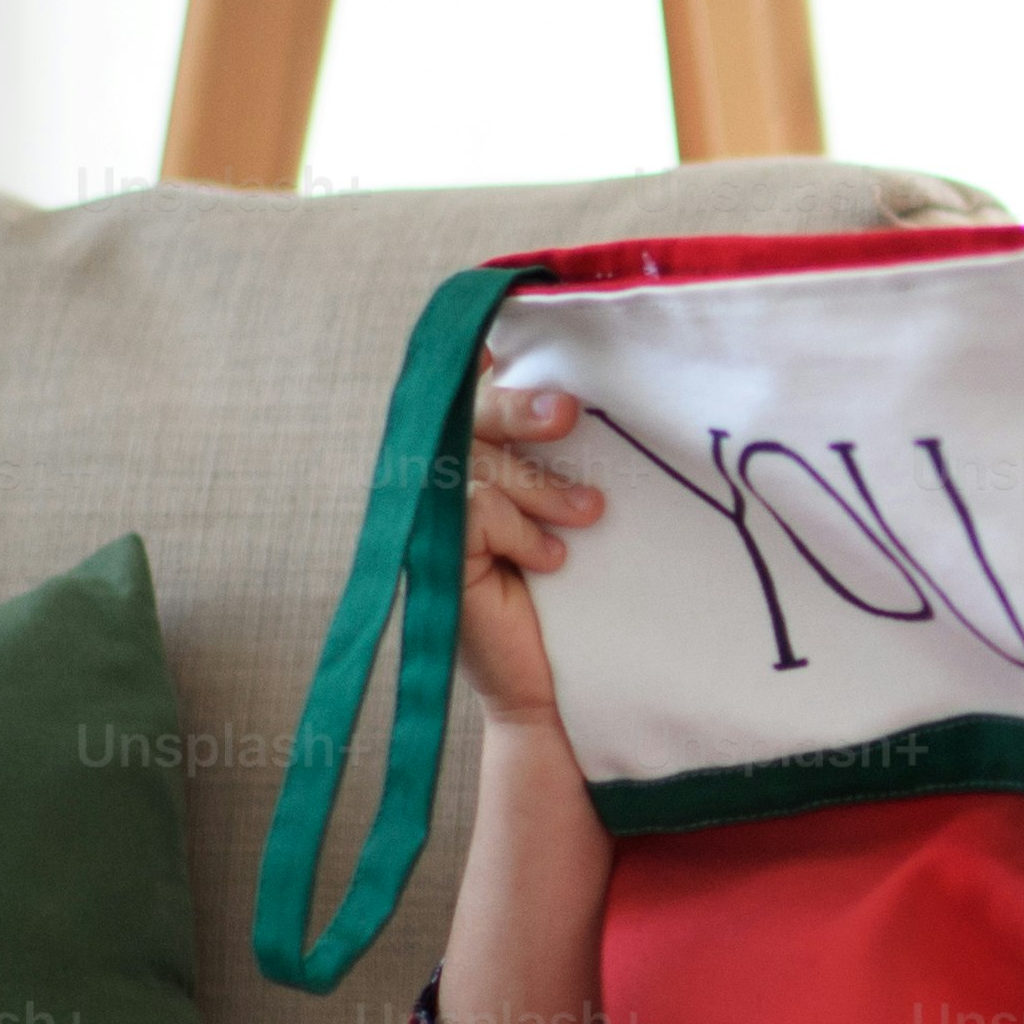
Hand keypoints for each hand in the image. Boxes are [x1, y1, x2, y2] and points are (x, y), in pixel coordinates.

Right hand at [456, 376, 601, 731]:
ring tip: (589, 514)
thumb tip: (584, 392)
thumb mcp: (572, 510)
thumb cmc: (572, 591)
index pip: (475, 385)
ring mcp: (434, 515)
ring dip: (542, 485)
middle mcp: (446, 477)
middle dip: (520, 406)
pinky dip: (522, 530)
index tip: (511, 340)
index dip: (489, 358)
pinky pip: (478, 509)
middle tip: (569, 414)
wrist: (553, 683)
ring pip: (479, 460)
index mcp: (480, 455)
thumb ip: (568, 454)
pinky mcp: (434, 552)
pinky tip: (551, 561)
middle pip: (469, 410)